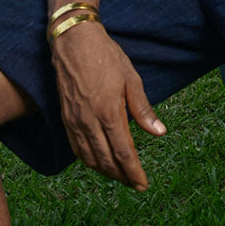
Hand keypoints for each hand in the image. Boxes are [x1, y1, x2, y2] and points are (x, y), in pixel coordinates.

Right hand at [51, 21, 164, 189]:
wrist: (73, 41)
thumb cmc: (106, 57)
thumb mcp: (131, 79)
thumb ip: (143, 109)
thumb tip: (159, 132)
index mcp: (108, 113)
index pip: (123, 153)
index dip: (134, 172)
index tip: (143, 184)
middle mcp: (89, 122)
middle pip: (106, 161)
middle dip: (122, 176)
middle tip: (135, 183)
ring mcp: (75, 121)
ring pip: (89, 158)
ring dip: (105, 172)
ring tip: (119, 177)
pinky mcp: (66, 118)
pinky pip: (76, 148)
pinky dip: (88, 160)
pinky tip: (97, 162)